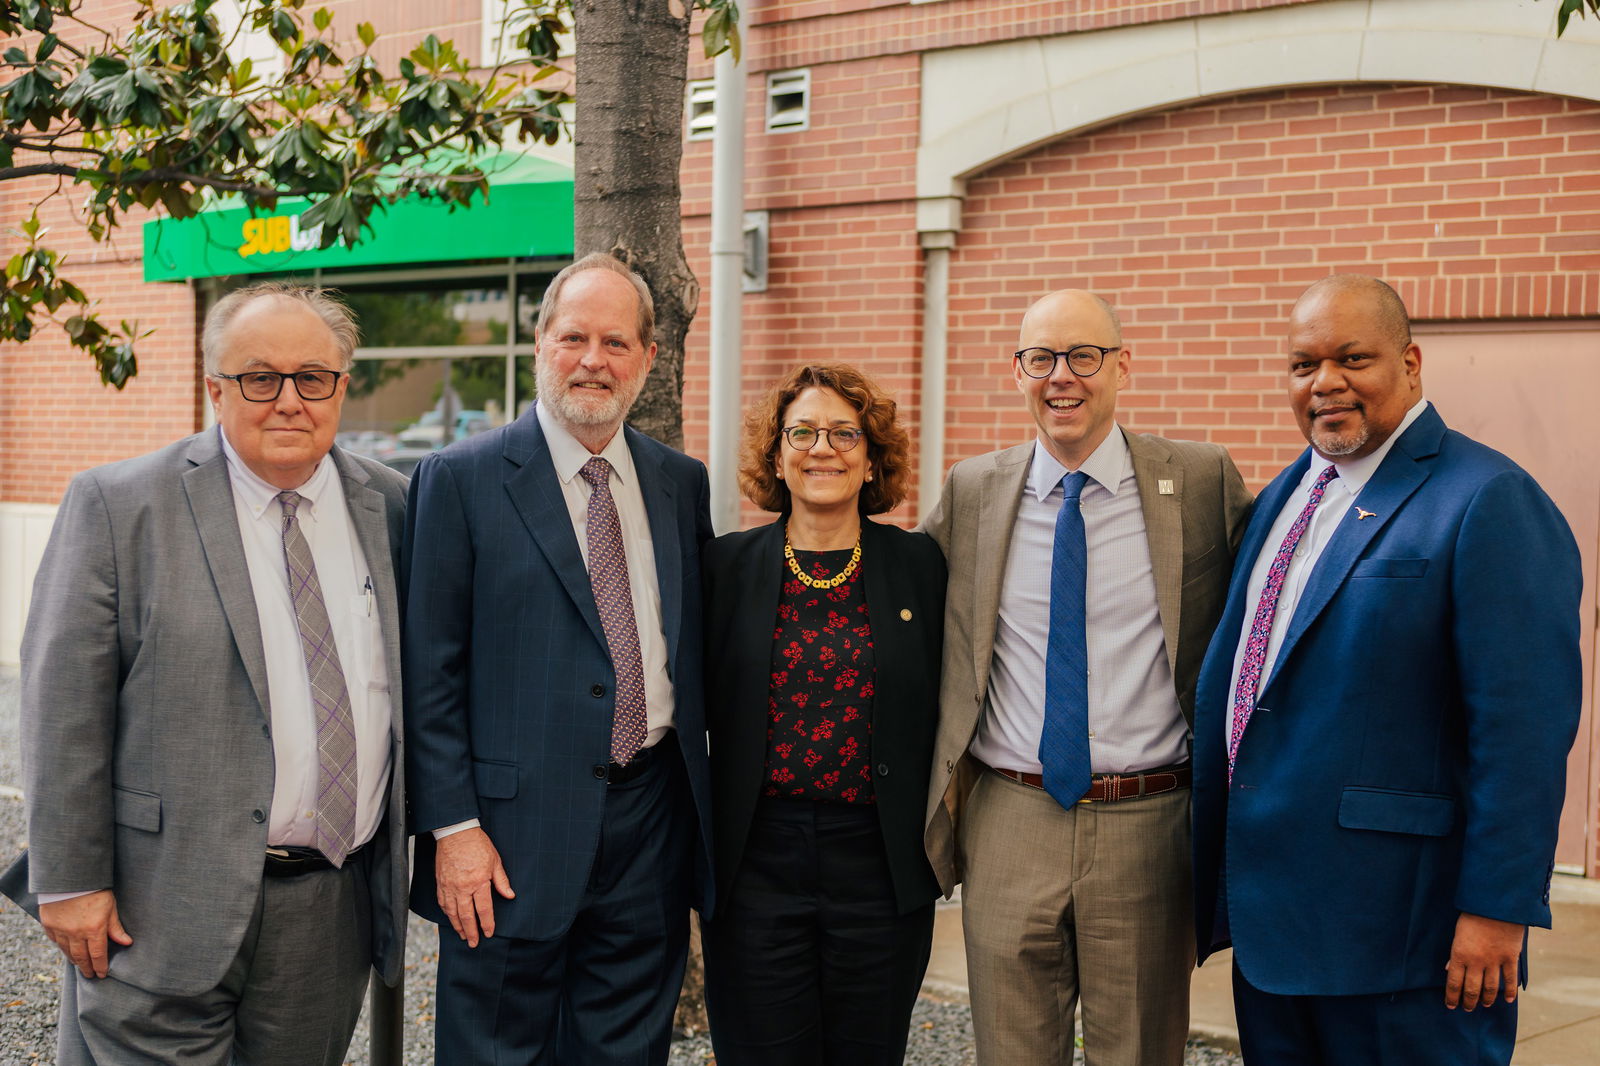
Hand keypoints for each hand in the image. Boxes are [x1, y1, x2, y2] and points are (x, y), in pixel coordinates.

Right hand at [39, 891, 132, 978]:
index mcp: (94, 929)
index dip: (100, 966)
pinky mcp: (49, 924)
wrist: (71, 875)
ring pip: (67, 951)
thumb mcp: (111, 906)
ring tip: (80, 965)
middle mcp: (76, 933)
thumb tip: (127, 943)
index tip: (102, 974)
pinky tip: (66, 950)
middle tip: (90, 975)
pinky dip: (62, 947)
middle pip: (81, 957)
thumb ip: (116, 927)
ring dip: (74, 960)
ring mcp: (60, 929)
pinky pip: (56, 941)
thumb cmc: (95, 889)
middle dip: (87, 968)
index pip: (98, 955)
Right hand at [435, 828, 514, 946]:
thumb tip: (510, 895)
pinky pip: (442, 903)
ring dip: (457, 926)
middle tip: (473, 943)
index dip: (487, 923)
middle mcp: (463, 888)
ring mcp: (449, 886)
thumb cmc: (478, 845)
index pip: (483, 909)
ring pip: (452, 912)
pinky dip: (446, 914)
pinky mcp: (440, 883)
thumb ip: (502, 881)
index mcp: (479, 882)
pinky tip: (451, 919)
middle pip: (466, 916)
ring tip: (462, 935)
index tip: (489, 933)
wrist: (456, 833)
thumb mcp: (495, 861)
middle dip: (471, 932)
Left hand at [1445, 912, 1524, 1010]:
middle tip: (1467, 1009)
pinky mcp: (1510, 958)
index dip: (1452, 997)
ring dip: (1486, 999)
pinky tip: (1507, 1000)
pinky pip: (1510, 980)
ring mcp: (1494, 961)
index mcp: (1459, 954)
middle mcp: (1476, 961)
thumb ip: (1454, 953)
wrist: (1496, 905)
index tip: (1451, 1005)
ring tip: (1484, 1004)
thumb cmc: (1472, 916)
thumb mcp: (1457, 933)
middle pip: (1471, 989)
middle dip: (1468, 1002)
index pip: (1453, 983)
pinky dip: (1509, 992)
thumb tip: (1447, 969)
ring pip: (1490, 988)